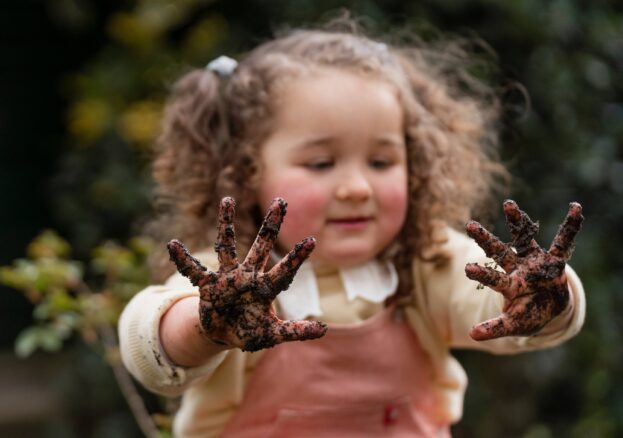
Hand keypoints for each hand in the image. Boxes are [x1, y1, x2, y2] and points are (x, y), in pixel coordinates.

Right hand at [167, 197, 326, 351]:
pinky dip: (183, 259)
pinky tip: (173, 244)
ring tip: (227, 200)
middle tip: (281, 201)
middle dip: (271, 226)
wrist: (223, 334)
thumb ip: (296, 331)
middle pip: (261, 246)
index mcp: (266, 287)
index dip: (297, 257)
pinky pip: (193, 270)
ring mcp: (227, 277)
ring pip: (227, 246)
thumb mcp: (273, 333)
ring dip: (226, 224)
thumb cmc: (250, 330)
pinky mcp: (208, 284)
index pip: (285, 270)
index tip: (312, 239)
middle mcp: (248, 275)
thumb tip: (325, 329)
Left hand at [465, 200, 583, 340]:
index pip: (492, 278)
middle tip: (470, 225)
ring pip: (524, 239)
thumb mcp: (512, 325)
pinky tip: (576, 208)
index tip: (466, 268)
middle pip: (499, 252)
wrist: (548, 310)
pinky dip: (571, 227)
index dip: (481, 274)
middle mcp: (518, 269)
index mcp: (508, 285)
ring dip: (518, 221)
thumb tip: (471, 335)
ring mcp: (534, 262)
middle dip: (485, 239)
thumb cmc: (528, 315)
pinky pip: (563, 242)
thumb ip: (493, 328)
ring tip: (508, 204)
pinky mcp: (554, 261)